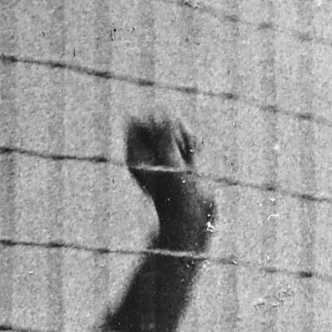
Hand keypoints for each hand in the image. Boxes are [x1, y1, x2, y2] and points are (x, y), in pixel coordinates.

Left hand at [125, 111, 216, 249]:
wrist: (193, 216)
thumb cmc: (177, 194)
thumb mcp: (169, 162)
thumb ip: (164, 136)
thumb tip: (161, 115)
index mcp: (135, 157)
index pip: (135, 124)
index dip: (153, 123)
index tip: (166, 135)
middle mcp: (146, 157)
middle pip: (154, 123)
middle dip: (170, 126)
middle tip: (179, 140)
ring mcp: (163, 158)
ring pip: (170, 129)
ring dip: (183, 133)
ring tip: (190, 147)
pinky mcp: (179, 160)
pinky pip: (183, 138)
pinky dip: (191, 140)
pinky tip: (197, 149)